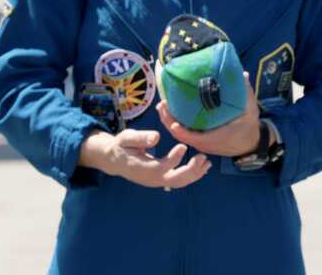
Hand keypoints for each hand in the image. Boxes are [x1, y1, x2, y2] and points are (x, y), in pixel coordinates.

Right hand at [78, 128, 210, 188]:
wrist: (115, 160)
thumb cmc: (121, 146)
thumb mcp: (126, 138)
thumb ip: (140, 138)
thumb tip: (156, 138)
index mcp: (140, 168)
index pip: (159, 168)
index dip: (172, 159)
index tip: (184, 146)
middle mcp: (149, 178)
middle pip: (172, 180)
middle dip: (190, 171)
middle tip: (203, 157)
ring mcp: (156, 181)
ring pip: (178, 183)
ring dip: (194, 174)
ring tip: (207, 163)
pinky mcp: (161, 180)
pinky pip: (178, 181)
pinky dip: (191, 176)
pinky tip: (202, 168)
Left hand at [157, 73, 260, 156]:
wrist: (250, 143)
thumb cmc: (249, 127)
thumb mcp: (251, 110)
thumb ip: (246, 94)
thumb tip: (243, 74)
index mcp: (217, 137)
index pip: (196, 138)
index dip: (183, 132)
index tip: (174, 122)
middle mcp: (206, 143)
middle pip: (182, 136)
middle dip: (169, 122)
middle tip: (162, 104)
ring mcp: (201, 143)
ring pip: (181, 135)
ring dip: (169, 122)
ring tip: (162, 105)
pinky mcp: (200, 141)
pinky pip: (184, 134)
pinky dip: (175, 125)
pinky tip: (171, 112)